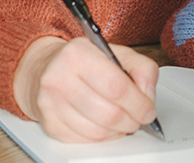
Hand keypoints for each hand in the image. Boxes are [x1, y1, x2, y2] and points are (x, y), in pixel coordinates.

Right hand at [13, 36, 159, 141]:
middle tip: (138, 118)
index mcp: (78, 54)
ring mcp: (51, 103)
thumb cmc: (83, 61)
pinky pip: (85, 140)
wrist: (45, 68)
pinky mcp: (49, 123)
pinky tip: (105, 125)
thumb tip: (148, 96)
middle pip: (109, 113)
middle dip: (131, 120)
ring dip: (118, 131)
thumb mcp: (115, 52)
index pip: (117, 87)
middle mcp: (59, 77)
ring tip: (122, 120)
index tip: (148, 110)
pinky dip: (102, 137)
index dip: (139, 103)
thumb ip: (141, 68)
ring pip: (98, 131)